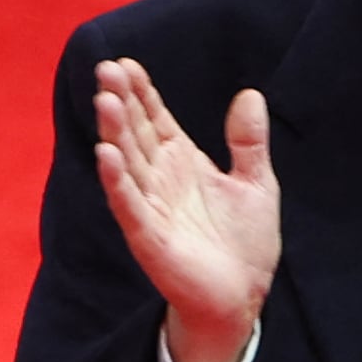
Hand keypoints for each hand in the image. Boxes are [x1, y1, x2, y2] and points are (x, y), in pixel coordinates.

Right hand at [93, 59, 276, 361]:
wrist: (243, 297)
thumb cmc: (245, 244)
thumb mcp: (257, 184)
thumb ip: (249, 142)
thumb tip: (250, 95)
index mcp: (182, 162)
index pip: (156, 119)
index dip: (141, 92)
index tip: (126, 63)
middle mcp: (160, 180)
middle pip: (136, 133)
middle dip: (121, 102)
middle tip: (107, 69)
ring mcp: (151, 208)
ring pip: (127, 164)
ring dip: (114, 133)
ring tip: (105, 101)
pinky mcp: (149, 238)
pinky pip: (129, 206)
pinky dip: (117, 182)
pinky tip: (106, 155)